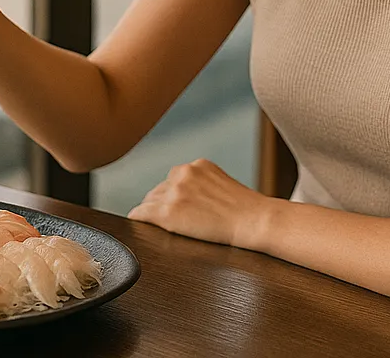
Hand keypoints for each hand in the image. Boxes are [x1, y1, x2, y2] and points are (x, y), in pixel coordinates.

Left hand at [127, 159, 272, 250]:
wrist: (254, 220)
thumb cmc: (245, 209)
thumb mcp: (222, 184)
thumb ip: (203, 183)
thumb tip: (188, 196)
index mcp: (197, 165)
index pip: (174, 179)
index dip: (171, 195)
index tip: (172, 205)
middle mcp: (183, 173)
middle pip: (159, 190)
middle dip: (161, 203)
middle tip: (167, 218)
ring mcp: (174, 192)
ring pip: (150, 201)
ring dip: (152, 212)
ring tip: (155, 223)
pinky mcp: (168, 212)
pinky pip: (143, 214)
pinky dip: (138, 218)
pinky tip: (136, 223)